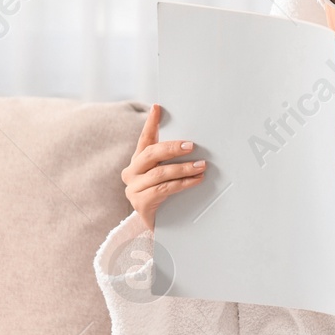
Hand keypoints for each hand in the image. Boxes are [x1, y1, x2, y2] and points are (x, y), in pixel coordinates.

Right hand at [122, 103, 206, 231]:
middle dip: (172, 148)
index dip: (151, 123)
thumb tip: (194, 143)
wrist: (163, 226)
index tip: (158, 108)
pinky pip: (164, 190)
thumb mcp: (168, 174)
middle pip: (150, 154)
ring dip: (184, 168)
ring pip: (160, 173)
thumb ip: (173, 159)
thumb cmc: (167, 195)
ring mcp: (133, 189)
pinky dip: (183, 184)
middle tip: (192, 145)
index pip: (144, 139)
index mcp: (138, 161)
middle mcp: (132, 172)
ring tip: (202, 166)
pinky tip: (196, 181)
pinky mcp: (140, 204)